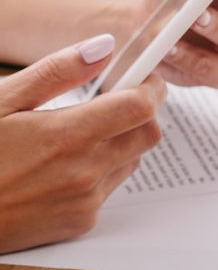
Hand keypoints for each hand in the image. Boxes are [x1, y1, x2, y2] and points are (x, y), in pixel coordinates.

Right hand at [0, 34, 165, 252]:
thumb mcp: (2, 101)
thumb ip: (57, 72)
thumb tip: (103, 47)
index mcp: (67, 136)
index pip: (140, 108)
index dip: (150, 87)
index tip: (144, 77)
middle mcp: (85, 172)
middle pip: (148, 135)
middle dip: (142, 113)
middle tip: (116, 101)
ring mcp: (85, 201)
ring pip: (130, 161)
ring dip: (121, 143)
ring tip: (76, 135)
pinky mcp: (80, 222)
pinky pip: (109, 189)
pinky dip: (99, 172)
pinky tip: (61, 167)